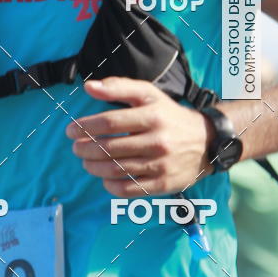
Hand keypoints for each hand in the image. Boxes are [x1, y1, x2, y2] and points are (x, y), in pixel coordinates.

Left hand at [65, 77, 213, 195]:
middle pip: (110, 147)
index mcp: (152, 116)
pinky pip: (130, 189)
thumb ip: (118, 87)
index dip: (85, 127)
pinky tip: (104, 178)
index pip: (110, 122)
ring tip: (86, 162)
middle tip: (76, 148)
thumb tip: (88, 86)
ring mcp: (161, 164)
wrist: (207, 141)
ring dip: (94, 167)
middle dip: (85, 149)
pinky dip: (111, 186)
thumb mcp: (149, 94)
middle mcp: (157, 140)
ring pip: (117, 169)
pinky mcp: (164, 183)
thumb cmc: (169, 115)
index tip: (70, 130)